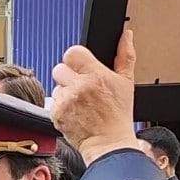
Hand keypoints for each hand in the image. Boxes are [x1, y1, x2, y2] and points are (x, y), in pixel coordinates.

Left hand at [51, 31, 141, 164]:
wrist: (109, 143)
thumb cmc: (118, 115)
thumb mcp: (126, 82)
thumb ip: (125, 55)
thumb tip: (126, 35)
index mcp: (95, 75)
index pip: (72, 52)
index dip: (76, 59)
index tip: (82, 67)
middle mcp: (78, 86)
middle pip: (60, 68)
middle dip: (69, 76)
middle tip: (81, 87)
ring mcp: (65, 101)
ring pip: (56, 86)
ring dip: (65, 92)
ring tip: (81, 102)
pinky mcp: (56, 113)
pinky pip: (53, 102)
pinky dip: (61, 106)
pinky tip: (75, 112)